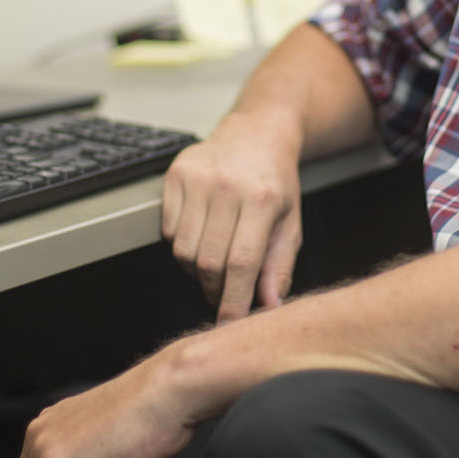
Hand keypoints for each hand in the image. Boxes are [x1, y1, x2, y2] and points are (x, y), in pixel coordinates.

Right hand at [162, 108, 302, 320]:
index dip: (232, 302)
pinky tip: (201, 234)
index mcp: (262, 200)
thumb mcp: (291, 224)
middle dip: (214, 290)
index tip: (228, 323)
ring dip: (196, 269)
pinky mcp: (175, 174)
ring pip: (182, 251)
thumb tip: (269, 307)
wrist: (257, 134)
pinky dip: (181, 244)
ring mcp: (198, 178)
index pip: (241, 264)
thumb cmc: (275, 183)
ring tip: (214, 260)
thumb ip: (279, 268)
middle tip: (225, 292)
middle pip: (207, 262)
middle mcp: (227, 186)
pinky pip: (167, 231)